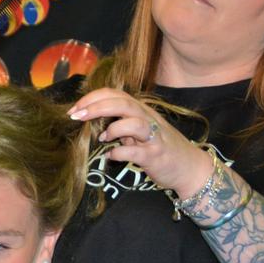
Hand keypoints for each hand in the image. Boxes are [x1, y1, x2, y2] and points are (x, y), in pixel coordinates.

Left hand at [68, 87, 211, 198]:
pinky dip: (119, 153)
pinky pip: (135, 152)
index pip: (116, 94)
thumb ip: (121, 125)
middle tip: (76, 116)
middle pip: (122, 103)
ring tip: (102, 138)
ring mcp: (153, 137)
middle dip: (96, 107)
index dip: (93, 98)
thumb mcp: (140, 132)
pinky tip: (111, 157)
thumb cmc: (161, 148)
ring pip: (134, 122)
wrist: (189, 167)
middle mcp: (148, 119)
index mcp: (141, 111)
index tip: (74, 109)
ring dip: (113, 128)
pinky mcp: (155, 155)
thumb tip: (93, 122)